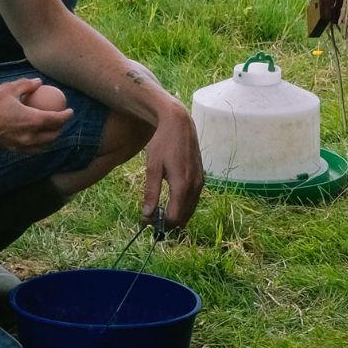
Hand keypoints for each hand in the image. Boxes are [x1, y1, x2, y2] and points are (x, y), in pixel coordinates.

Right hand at [0, 77, 72, 153]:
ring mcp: (17, 146)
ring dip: (49, 139)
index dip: (66, 116)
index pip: (55, 120)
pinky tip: (33, 137)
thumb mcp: (8, 88)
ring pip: (41, 147)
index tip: (70, 111)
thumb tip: (39, 82)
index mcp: (30, 121)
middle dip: (59, 129)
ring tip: (49, 130)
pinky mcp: (9, 150)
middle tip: (59, 120)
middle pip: (51, 137)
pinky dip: (36, 145)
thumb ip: (26, 85)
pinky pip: (29, 150)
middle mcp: (27, 137)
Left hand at [139, 98, 204, 232]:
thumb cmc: (163, 143)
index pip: (174, 218)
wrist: (179, 124)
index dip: (160, 224)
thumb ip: (151, 193)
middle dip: (168, 222)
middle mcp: (195, 186)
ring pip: (190, 210)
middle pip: (184, 217)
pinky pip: (194, 200)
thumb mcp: (153, 168)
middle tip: (151, 218)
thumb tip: (147, 215)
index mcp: (182, 186)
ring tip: (159, 211)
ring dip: (176, 215)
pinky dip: (183, 206)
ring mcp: (200, 182)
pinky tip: (171, 201)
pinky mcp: (201, 177)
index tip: (146, 220)